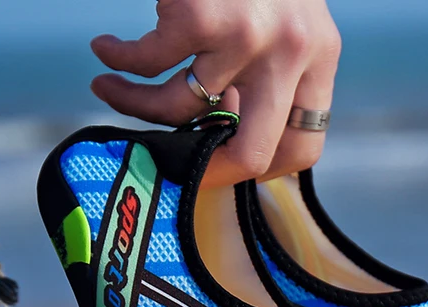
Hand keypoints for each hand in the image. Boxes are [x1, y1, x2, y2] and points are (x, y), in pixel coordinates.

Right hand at [90, 0, 341, 186]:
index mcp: (319, 58)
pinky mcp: (203, 14)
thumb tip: (219, 131)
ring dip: (135, 105)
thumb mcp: (283, 20)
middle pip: (253, 154)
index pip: (304, 148)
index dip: (262, 170)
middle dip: (203, 170)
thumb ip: (269, 76)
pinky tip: (108, 50)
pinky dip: (120, 63)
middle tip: (170, 162)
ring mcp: (250, 35)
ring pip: (185, 111)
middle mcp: (294, 52)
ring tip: (108, 89)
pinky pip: (150, 65)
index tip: (225, 163)